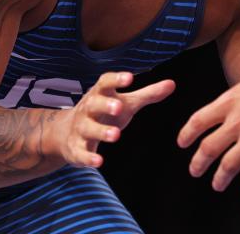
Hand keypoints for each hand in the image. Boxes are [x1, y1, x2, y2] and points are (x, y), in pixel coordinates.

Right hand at [53, 71, 174, 167]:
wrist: (66, 131)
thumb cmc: (105, 112)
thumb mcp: (126, 103)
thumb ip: (148, 94)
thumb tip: (172, 84)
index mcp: (100, 94)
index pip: (105, 82)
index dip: (116, 79)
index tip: (129, 78)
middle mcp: (88, 109)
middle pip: (93, 104)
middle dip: (105, 105)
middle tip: (119, 107)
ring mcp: (80, 129)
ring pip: (88, 128)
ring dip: (101, 131)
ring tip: (116, 134)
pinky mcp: (76, 149)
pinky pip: (81, 153)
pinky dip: (89, 157)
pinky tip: (99, 162)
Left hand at [177, 59, 239, 203]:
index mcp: (230, 102)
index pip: (200, 120)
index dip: (188, 133)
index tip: (182, 143)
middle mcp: (236, 123)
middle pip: (208, 147)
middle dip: (198, 162)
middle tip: (194, 171)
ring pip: (228, 165)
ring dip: (220, 178)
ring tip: (217, 185)